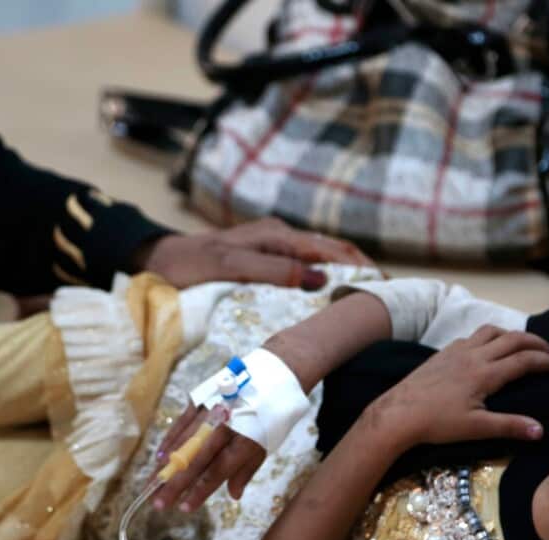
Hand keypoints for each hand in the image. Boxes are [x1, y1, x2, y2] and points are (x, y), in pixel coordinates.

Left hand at [135, 218, 373, 289]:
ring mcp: (274, 247)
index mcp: (277, 236)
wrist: (160, 261)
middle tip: (389, 293)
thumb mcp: (232, 266)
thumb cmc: (192, 266)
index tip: (384, 285)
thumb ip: (276, 270)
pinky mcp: (266, 260)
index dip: (360, 267)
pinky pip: (306, 266)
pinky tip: (335, 292)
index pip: (331, 250)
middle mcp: (280, 237)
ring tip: (371, 294)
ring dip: (347, 273)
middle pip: (332, 251)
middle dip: (361, 268)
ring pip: (322, 258)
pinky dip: (327, 277)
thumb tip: (322, 278)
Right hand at [149, 403, 266, 511]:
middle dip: (176, 484)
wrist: (271, 378)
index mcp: (244, 443)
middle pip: (196, 461)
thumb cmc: (268, 418)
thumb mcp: (264, 446)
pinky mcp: (201, 400)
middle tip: (159, 502)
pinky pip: (182, 423)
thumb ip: (246, 471)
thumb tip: (233, 496)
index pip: (217, 472)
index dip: (200, 491)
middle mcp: (225, 428)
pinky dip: (170, 440)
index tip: (184, 508)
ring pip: (184, 442)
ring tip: (153, 483)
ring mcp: (211, 412)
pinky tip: (160, 456)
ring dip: (167, 465)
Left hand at [366, 325, 548, 447]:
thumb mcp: (476, 429)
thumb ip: (509, 426)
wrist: (398, 413)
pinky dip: (488, 337)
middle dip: (537, 343)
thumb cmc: (437, 423)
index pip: (525, 360)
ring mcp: (457, 351)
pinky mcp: (443, 352)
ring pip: (491, 331)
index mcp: (486, 373)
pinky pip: (472, 336)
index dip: (547, 362)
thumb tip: (541, 431)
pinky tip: (486, 350)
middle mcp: (474, 355)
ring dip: (512, 334)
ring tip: (522, 346)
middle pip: (514, 338)